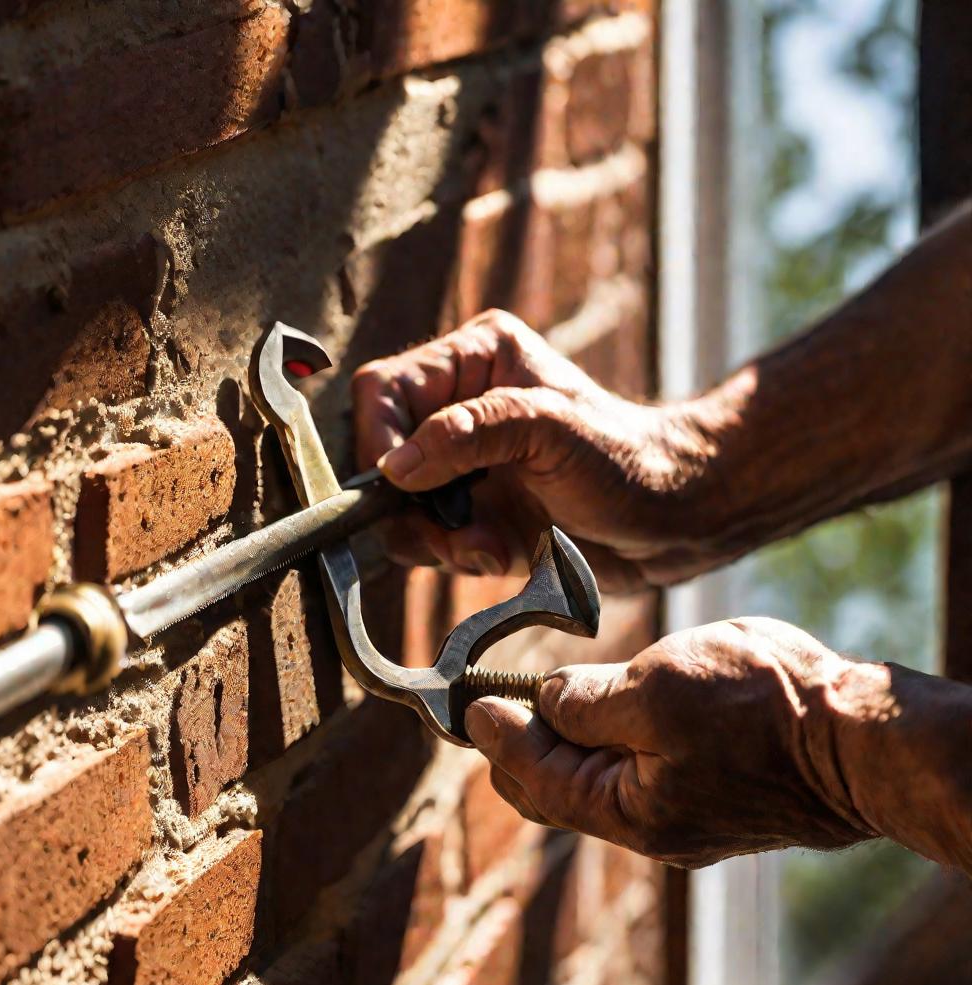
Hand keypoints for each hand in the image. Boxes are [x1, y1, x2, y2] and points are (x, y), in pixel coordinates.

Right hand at [353, 310, 734, 592]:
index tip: (398, 486)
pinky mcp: (475, 516)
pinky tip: (505, 555)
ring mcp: (465, 469)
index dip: (378, 438)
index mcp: (474, 360)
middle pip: (382, 456)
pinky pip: (433, 543)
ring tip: (493, 544)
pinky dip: (460, 556)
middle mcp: (459, 411)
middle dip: (413, 502)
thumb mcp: (549, 430)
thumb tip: (393, 468)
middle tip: (459, 525)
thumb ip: (469, 434)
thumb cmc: (626, 458)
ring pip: (402, 509)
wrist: (672, 522)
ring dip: (440, 538)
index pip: (383, 389)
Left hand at [464, 617, 876, 867]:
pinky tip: (601, 708)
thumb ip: (588, 701)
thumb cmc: (762, 707)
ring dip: (561, 738)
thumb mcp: (658, 688)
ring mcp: (678, 813)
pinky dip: (603, 741)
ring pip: (592, 780)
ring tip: (540, 696)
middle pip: (553, 789)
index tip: (465, 697)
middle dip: (517, 740)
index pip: (530, 776)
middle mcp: (647, 826)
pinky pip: (632, 773)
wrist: (860, 739)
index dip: (492, 732)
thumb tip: (543, 701)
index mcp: (626, 811)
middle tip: (491, 694)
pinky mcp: (704, 793)